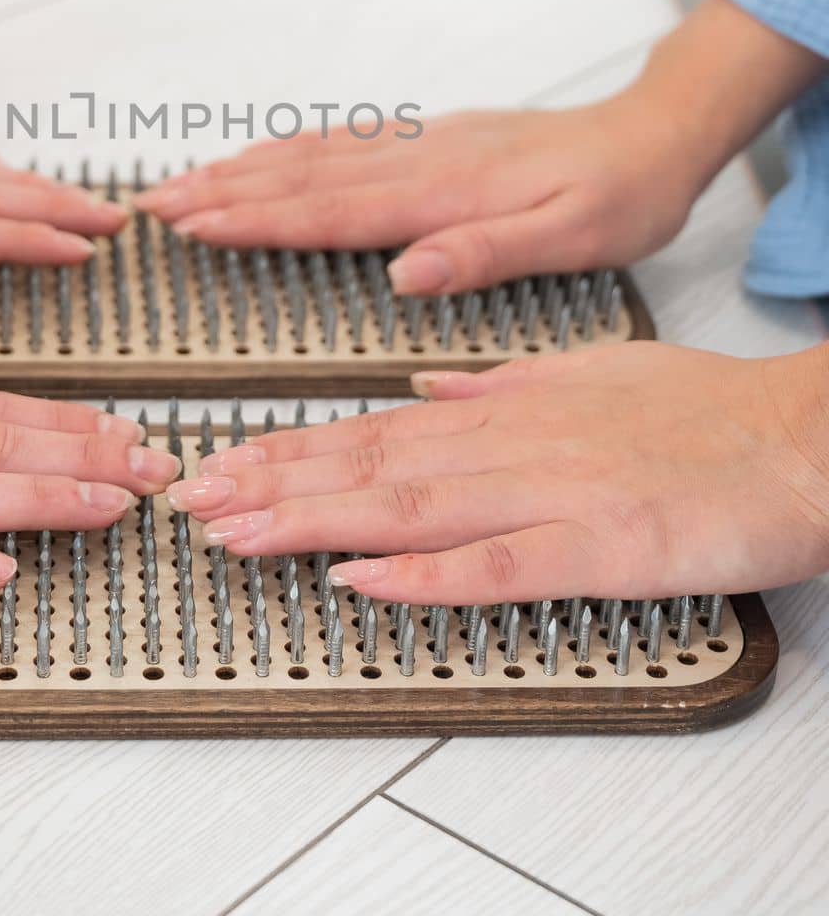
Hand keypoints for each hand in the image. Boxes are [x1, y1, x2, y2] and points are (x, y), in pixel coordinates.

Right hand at [140, 97, 697, 295]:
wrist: (650, 134)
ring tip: (182, 180)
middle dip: (222, 191)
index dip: (255, 219)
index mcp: (446, 192)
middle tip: (154, 205)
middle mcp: (420, 159)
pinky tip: (262, 156)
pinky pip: (340, 141)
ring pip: (312, 154)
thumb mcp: (572, 238)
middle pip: (302, 177)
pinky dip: (287, 149)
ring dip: (241, 168)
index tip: (192, 224)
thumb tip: (406, 275)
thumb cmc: (618, 196)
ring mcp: (420, 143)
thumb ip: (484, 254)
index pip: (330, 210)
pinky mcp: (428, 138)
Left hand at [165, 342, 828, 601]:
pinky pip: (497, 565)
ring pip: (409, 506)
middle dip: (269, 481)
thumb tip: (423, 396)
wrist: (799, 438)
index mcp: (502, 411)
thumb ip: (497, 388)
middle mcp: (509, 446)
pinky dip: (422, 573)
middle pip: (368, 465)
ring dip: (312, 519)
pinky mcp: (599, 546)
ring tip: (236, 531)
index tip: (219, 460)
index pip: (369, 431)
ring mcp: (550, 494)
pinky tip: (359, 580)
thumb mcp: (584, 377)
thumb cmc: (700, 413)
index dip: (286, 448)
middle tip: (189, 497)